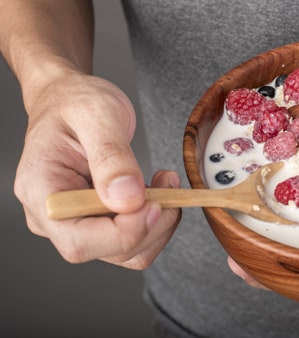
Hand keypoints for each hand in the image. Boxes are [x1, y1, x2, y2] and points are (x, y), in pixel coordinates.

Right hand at [13, 71, 180, 268]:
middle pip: (108, 250)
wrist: (71, 100)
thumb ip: (112, 157)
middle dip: (150, 224)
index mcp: (42, 192)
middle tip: (168, 186)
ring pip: (128, 252)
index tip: (154, 203)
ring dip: (159, 223)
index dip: (123, 233)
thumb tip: (127, 199)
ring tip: (165, 183)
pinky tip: (159, 191)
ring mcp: (78, 223)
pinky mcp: (101, 222)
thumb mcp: (96, 116)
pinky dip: (157, 220)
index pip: (78, 240)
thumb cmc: (74, 103)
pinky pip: (136, 239)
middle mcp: (55, 217)